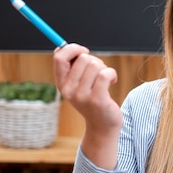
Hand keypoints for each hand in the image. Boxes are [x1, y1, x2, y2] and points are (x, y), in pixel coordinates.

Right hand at [53, 44, 121, 168]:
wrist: (102, 125)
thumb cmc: (92, 100)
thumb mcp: (78, 85)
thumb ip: (72, 67)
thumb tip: (62, 47)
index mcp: (62, 84)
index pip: (59, 57)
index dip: (72, 48)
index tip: (84, 51)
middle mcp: (69, 90)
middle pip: (83, 58)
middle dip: (95, 60)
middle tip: (99, 72)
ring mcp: (82, 96)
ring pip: (95, 64)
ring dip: (104, 68)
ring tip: (105, 80)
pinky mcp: (97, 99)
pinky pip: (105, 74)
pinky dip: (112, 74)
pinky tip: (112, 82)